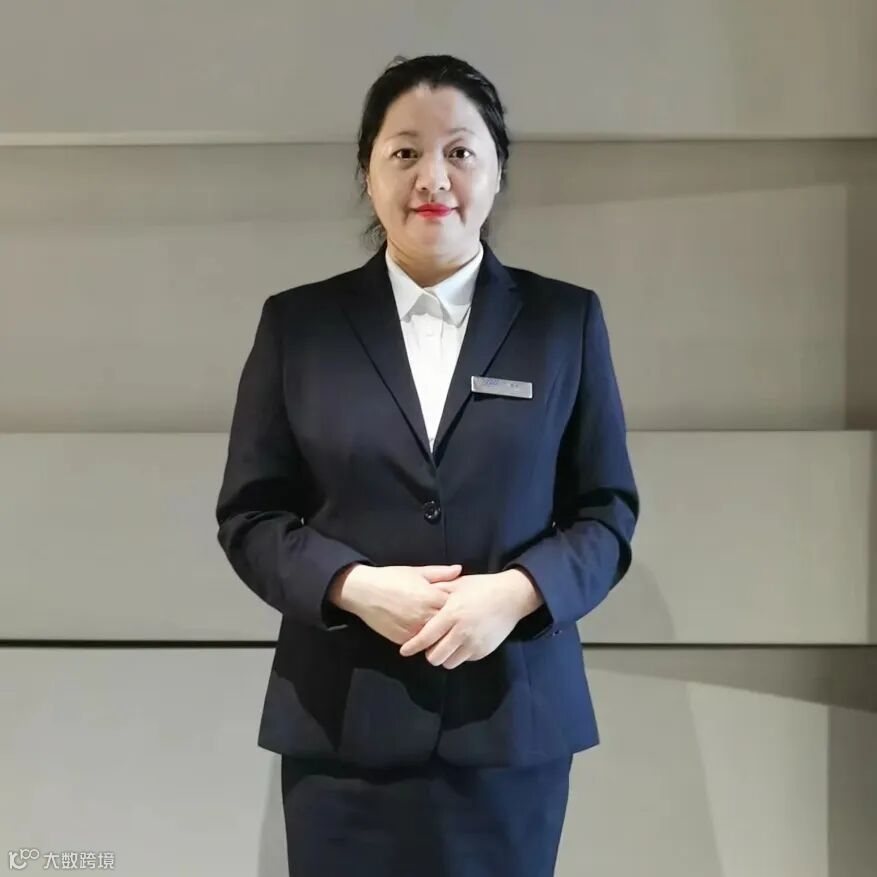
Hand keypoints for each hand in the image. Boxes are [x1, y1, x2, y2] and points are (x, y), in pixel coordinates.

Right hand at [330, 563, 463, 645]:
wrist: (364, 592)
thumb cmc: (391, 578)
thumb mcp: (417, 572)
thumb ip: (441, 573)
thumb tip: (460, 570)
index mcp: (432, 597)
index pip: (456, 606)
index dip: (459, 604)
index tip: (461, 603)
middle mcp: (425, 616)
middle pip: (449, 624)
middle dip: (452, 621)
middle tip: (455, 619)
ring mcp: (415, 631)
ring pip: (436, 637)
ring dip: (439, 633)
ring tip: (441, 628)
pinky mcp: (404, 640)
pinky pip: (420, 643)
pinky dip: (424, 640)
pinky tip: (426, 633)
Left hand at [398, 570, 541, 668]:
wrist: (512, 596)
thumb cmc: (481, 587)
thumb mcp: (457, 584)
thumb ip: (437, 591)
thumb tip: (418, 596)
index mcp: (452, 614)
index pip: (426, 637)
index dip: (413, 646)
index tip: (403, 651)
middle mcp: (462, 632)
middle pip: (435, 657)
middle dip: (429, 652)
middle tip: (430, 644)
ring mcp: (474, 643)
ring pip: (449, 662)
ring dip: (444, 656)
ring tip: (446, 643)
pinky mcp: (484, 651)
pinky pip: (464, 659)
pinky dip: (459, 654)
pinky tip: (461, 641)